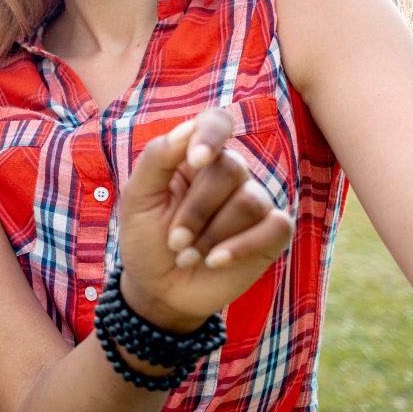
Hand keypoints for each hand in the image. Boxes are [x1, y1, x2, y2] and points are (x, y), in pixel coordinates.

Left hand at [115, 109, 292, 330]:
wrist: (159, 288)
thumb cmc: (145, 237)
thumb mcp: (138, 199)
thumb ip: (157, 160)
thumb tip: (188, 128)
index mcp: (194, 157)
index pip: (216, 123)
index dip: (211, 135)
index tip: (195, 160)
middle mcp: (229, 173)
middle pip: (230, 169)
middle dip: (197, 211)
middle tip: (174, 241)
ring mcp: (254, 201)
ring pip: (249, 201)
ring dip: (212, 234)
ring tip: (187, 256)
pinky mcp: (272, 232)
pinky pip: (275, 226)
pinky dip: (241, 246)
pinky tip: (215, 261)